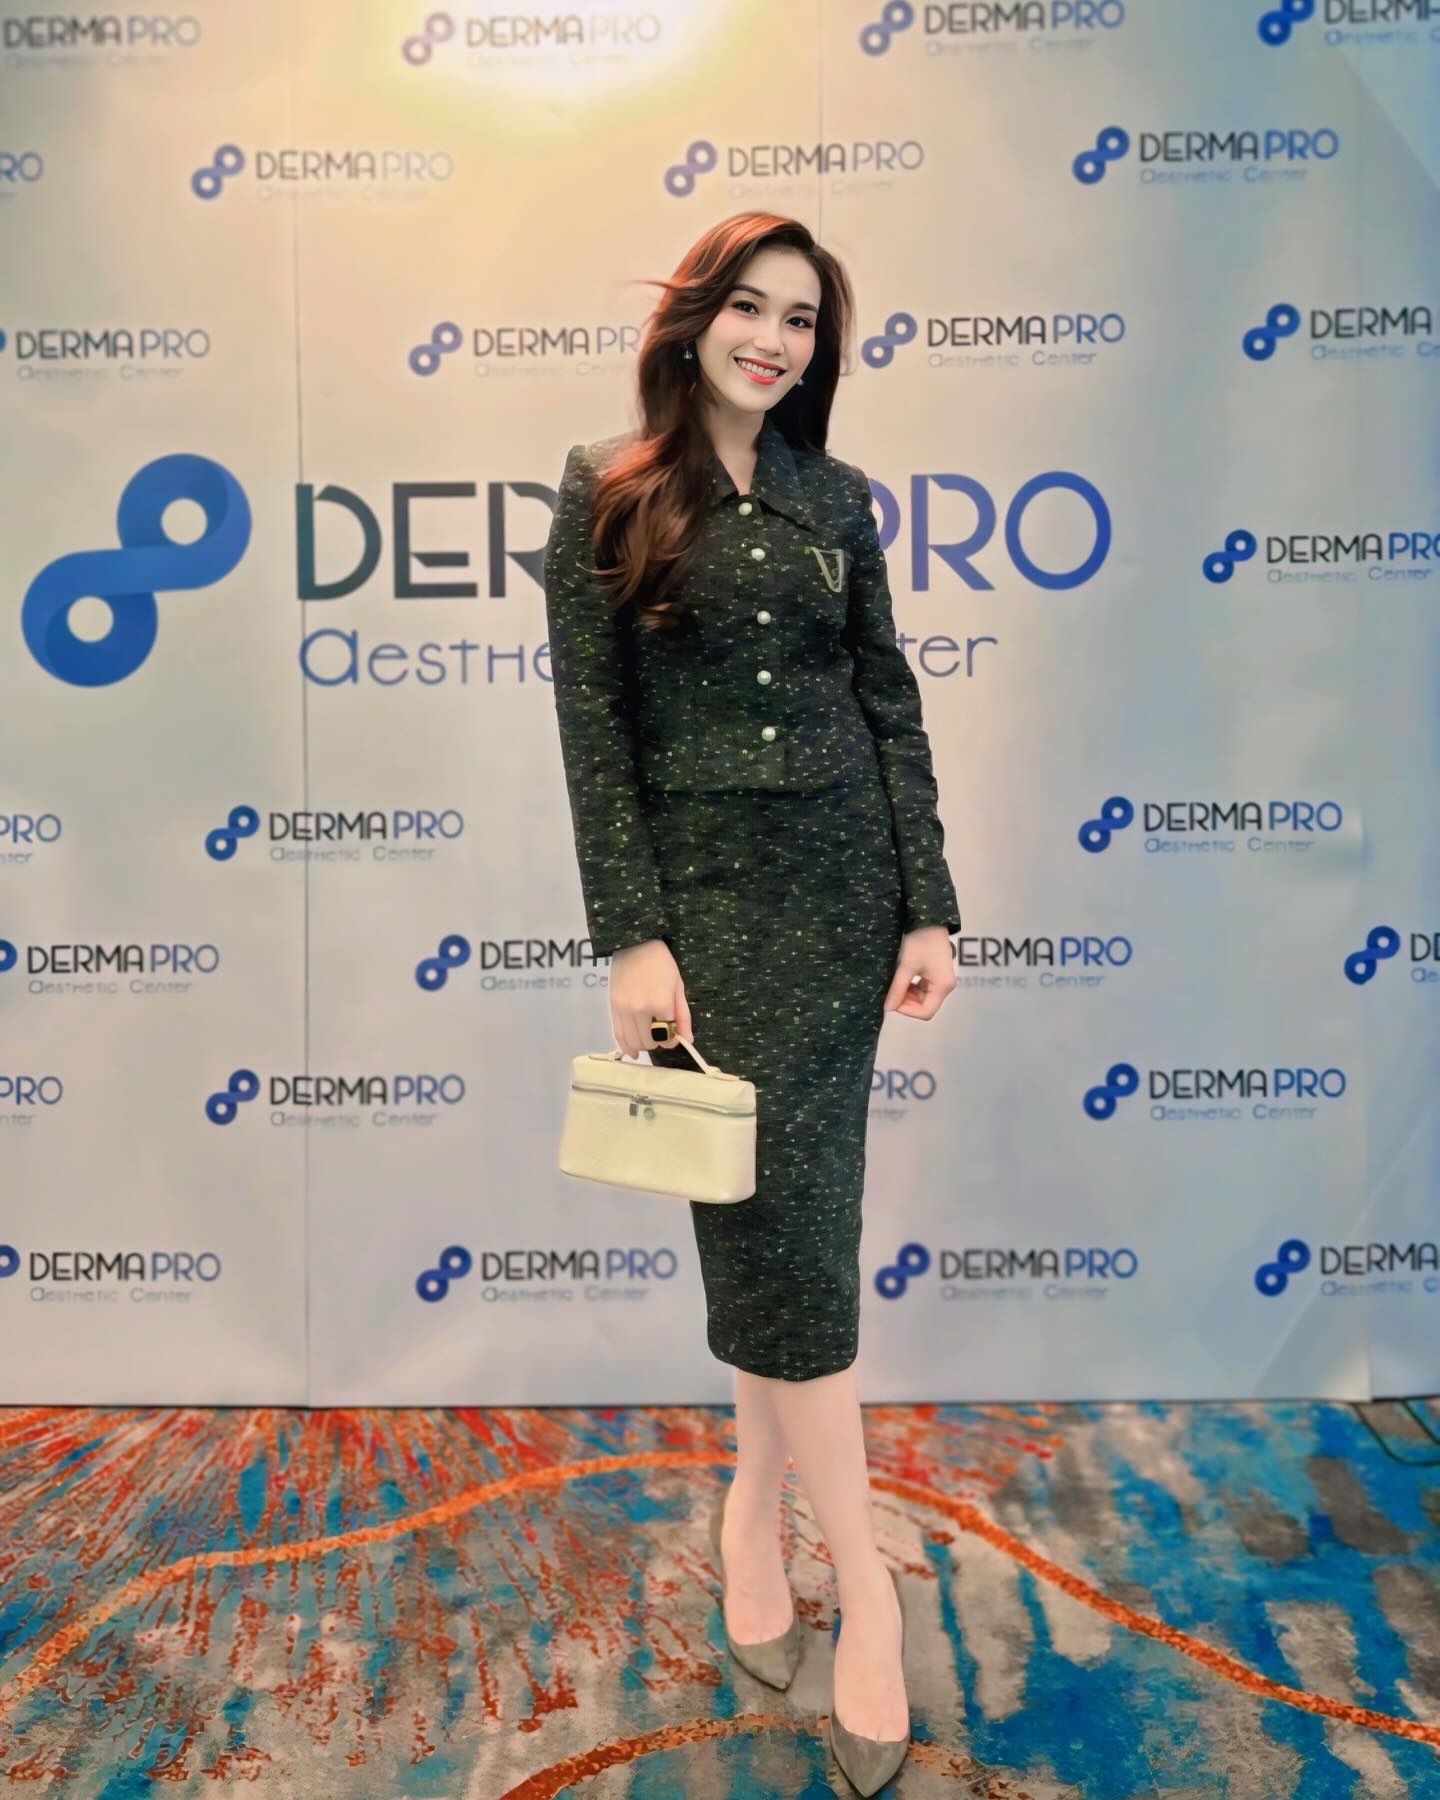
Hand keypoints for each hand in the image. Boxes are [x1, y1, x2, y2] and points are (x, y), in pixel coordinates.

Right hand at [608, 938, 693, 1058]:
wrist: (635, 945)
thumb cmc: (662, 965)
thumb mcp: (678, 987)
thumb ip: (682, 1016)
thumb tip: (687, 1041)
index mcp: (660, 1004)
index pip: (667, 1036)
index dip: (672, 1038)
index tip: (673, 1032)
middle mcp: (640, 1011)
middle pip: (649, 1042)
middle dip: (658, 1041)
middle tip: (661, 1031)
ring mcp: (624, 1010)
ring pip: (633, 1042)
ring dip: (643, 1045)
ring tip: (648, 1038)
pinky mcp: (613, 1009)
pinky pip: (618, 1035)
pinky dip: (626, 1046)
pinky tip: (632, 1052)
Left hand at [883, 925, 955, 1019]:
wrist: (927, 918)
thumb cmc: (919, 940)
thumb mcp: (906, 966)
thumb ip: (897, 988)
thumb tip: (887, 1008)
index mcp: (943, 986)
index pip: (926, 1012)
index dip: (907, 1010)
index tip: (892, 1000)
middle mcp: (945, 985)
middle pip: (924, 1006)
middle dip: (906, 1002)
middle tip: (890, 992)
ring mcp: (941, 980)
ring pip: (922, 998)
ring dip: (907, 995)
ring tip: (894, 983)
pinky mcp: (936, 973)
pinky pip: (923, 988)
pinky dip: (911, 987)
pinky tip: (901, 978)